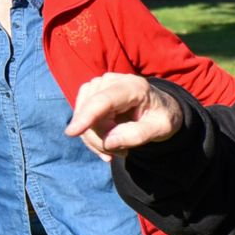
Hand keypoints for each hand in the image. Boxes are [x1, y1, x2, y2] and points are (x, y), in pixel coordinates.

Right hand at [66, 73, 185, 161]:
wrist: (159, 109)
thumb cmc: (162, 118)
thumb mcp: (161, 129)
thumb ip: (137, 135)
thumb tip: (108, 142)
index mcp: (134, 87)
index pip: (104, 100)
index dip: (86, 116)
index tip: (71, 133)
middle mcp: (113, 81)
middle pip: (90, 113)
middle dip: (101, 139)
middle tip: (124, 153)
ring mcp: (99, 85)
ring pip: (82, 116)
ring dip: (96, 140)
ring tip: (119, 150)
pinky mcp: (91, 93)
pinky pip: (81, 118)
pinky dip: (91, 136)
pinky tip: (108, 145)